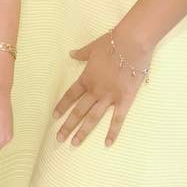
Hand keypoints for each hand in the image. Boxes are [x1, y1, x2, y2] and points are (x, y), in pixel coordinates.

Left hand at [54, 30, 151, 146]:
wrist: (132, 43)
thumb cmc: (112, 43)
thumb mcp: (92, 47)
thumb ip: (81, 54)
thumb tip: (71, 54)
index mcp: (86, 78)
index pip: (70, 96)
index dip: (61, 107)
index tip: (54, 117)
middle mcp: (95, 90)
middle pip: (78, 111)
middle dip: (68, 126)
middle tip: (59, 139)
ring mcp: (110, 96)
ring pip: (93, 118)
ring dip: (83, 131)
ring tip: (74, 143)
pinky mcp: (125, 99)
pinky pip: (118, 119)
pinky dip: (113, 132)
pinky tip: (107, 143)